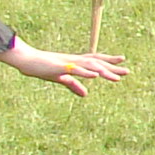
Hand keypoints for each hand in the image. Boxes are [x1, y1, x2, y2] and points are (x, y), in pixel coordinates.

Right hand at [6, 40, 127, 94]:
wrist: (26, 61)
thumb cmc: (42, 68)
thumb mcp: (61, 79)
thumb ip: (74, 86)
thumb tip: (86, 95)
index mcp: (75, 62)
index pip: (95, 60)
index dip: (108, 61)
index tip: (122, 62)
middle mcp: (74, 60)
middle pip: (96, 62)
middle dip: (112, 67)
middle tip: (127, 71)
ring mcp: (68, 63)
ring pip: (89, 66)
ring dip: (103, 72)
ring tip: (116, 78)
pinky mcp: (60, 67)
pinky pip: (75, 70)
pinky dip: (85, 72)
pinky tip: (95, 76)